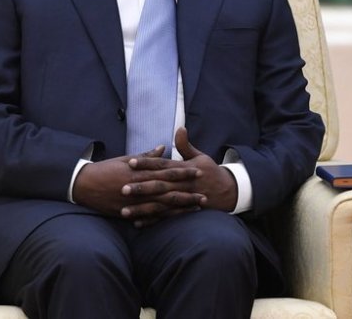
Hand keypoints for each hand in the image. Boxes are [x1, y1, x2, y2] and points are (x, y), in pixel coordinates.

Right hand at [71, 145, 202, 223]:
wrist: (84, 184)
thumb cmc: (106, 169)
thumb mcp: (127, 159)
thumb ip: (147, 156)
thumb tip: (164, 147)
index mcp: (141, 171)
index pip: (168, 172)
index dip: (184, 172)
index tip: (199, 171)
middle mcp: (140, 187)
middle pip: (169, 190)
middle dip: (188, 193)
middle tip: (205, 195)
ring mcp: (134, 201)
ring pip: (162, 206)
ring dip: (180, 208)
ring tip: (196, 208)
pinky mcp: (127, 212)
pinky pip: (147, 217)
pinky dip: (161, 219)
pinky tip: (174, 220)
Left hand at [122, 127, 238, 214]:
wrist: (228, 191)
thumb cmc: (210, 171)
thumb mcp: (200, 156)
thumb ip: (186, 145)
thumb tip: (179, 128)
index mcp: (184, 169)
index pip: (163, 165)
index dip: (147, 163)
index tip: (131, 162)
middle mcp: (182, 185)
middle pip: (159, 186)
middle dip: (141, 188)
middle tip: (122, 188)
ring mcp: (183, 200)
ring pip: (160, 204)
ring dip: (142, 208)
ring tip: (124, 211)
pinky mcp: (183, 211)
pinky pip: (166, 217)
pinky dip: (152, 221)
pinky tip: (138, 223)